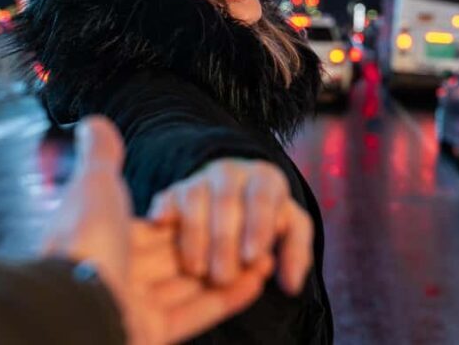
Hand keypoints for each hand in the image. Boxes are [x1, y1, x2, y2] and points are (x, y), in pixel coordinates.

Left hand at [44, 117, 273, 344]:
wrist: (72, 302)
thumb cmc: (85, 238)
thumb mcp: (93, 184)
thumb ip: (102, 155)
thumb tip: (94, 122)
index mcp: (109, 239)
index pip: (160, 228)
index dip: (194, 220)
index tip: (226, 210)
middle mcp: (122, 273)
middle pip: (179, 259)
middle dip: (219, 248)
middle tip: (255, 238)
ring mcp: (137, 306)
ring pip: (191, 288)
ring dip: (230, 273)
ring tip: (265, 259)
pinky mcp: (153, 332)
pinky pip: (196, 314)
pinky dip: (228, 299)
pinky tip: (257, 282)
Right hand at [148, 159, 313, 294]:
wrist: (234, 195)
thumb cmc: (266, 218)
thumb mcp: (290, 229)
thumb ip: (296, 253)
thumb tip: (292, 285)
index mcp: (264, 178)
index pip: (263, 198)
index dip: (257, 227)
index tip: (253, 257)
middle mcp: (231, 173)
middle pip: (226, 201)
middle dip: (224, 241)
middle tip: (224, 277)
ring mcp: (200, 180)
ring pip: (194, 199)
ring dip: (194, 236)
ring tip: (196, 270)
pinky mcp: (173, 191)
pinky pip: (166, 198)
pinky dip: (163, 212)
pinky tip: (162, 229)